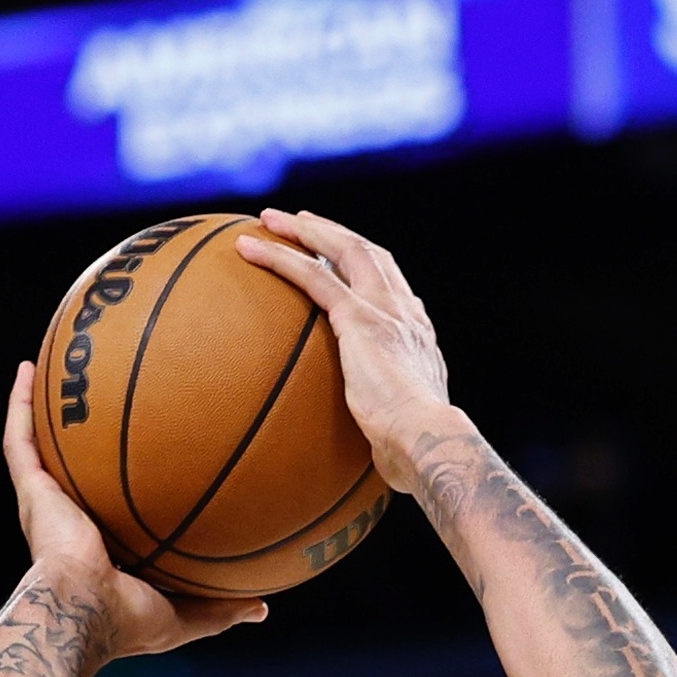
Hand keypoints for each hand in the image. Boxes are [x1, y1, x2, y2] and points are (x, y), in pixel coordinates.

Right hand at [2, 364, 266, 661]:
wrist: (83, 612)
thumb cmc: (128, 621)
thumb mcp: (187, 616)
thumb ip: (221, 606)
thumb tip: (262, 606)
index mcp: (103, 550)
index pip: (117, 510)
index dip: (129, 485)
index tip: (151, 454)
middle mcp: (71, 523)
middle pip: (80, 470)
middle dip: (88, 439)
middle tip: (110, 398)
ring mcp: (47, 505)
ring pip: (42, 446)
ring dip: (45, 411)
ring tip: (59, 369)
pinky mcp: (32, 492)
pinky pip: (21, 439)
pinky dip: (20, 404)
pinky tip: (29, 368)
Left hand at [236, 210, 453, 486]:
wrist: (427, 441)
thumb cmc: (415, 452)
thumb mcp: (399, 432)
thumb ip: (383, 426)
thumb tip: (371, 455)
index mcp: (416, 334)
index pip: (390, 284)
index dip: (364, 264)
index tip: (340, 256)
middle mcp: (404, 312)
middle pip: (367, 252)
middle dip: (331, 232)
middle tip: (299, 221)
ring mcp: (383, 310)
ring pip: (341, 250)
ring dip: (303, 231)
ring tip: (268, 222)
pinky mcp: (359, 319)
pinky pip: (313, 277)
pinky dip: (281, 258)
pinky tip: (250, 249)